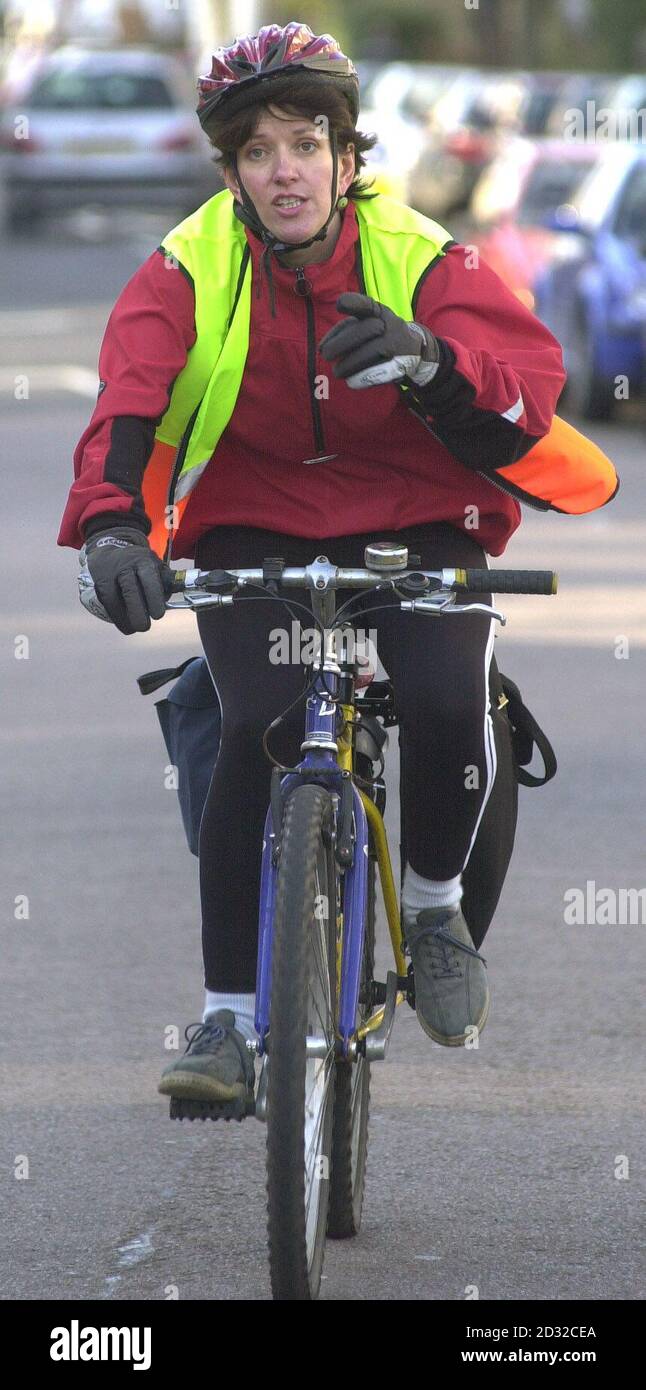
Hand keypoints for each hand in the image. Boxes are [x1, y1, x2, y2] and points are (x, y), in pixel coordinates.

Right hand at [83, 526, 169, 634]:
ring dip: (125, 617)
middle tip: (145, 627)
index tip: (158, 615)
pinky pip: (107, 602)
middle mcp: (125, 565)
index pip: (149, 578)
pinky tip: (125, 626)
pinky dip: (116, 617)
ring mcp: (109, 574)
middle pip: (131, 590)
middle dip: (138, 611)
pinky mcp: (99, 583)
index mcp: (144, 560)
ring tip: (135, 628)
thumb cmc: (139, 566)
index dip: (153, 597)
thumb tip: (190, 595)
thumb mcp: (156, 567)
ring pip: (115, 598)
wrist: (111, 549)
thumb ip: (169, 582)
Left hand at [318, 292, 439, 389]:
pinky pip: (379, 371)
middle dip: (340, 344)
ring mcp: (397, 344)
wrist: (416, 351)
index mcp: (379, 312)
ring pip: (370, 353)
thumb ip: (345, 330)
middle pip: (363, 331)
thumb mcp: (369, 323)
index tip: (339, 305)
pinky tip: (351, 380)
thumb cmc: (381, 335)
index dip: (353, 302)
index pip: (366, 304)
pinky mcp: (400, 363)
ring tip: (338, 371)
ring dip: (349, 364)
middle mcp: (390, 324)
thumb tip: (322, 348)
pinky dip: (361, 377)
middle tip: (326, 355)